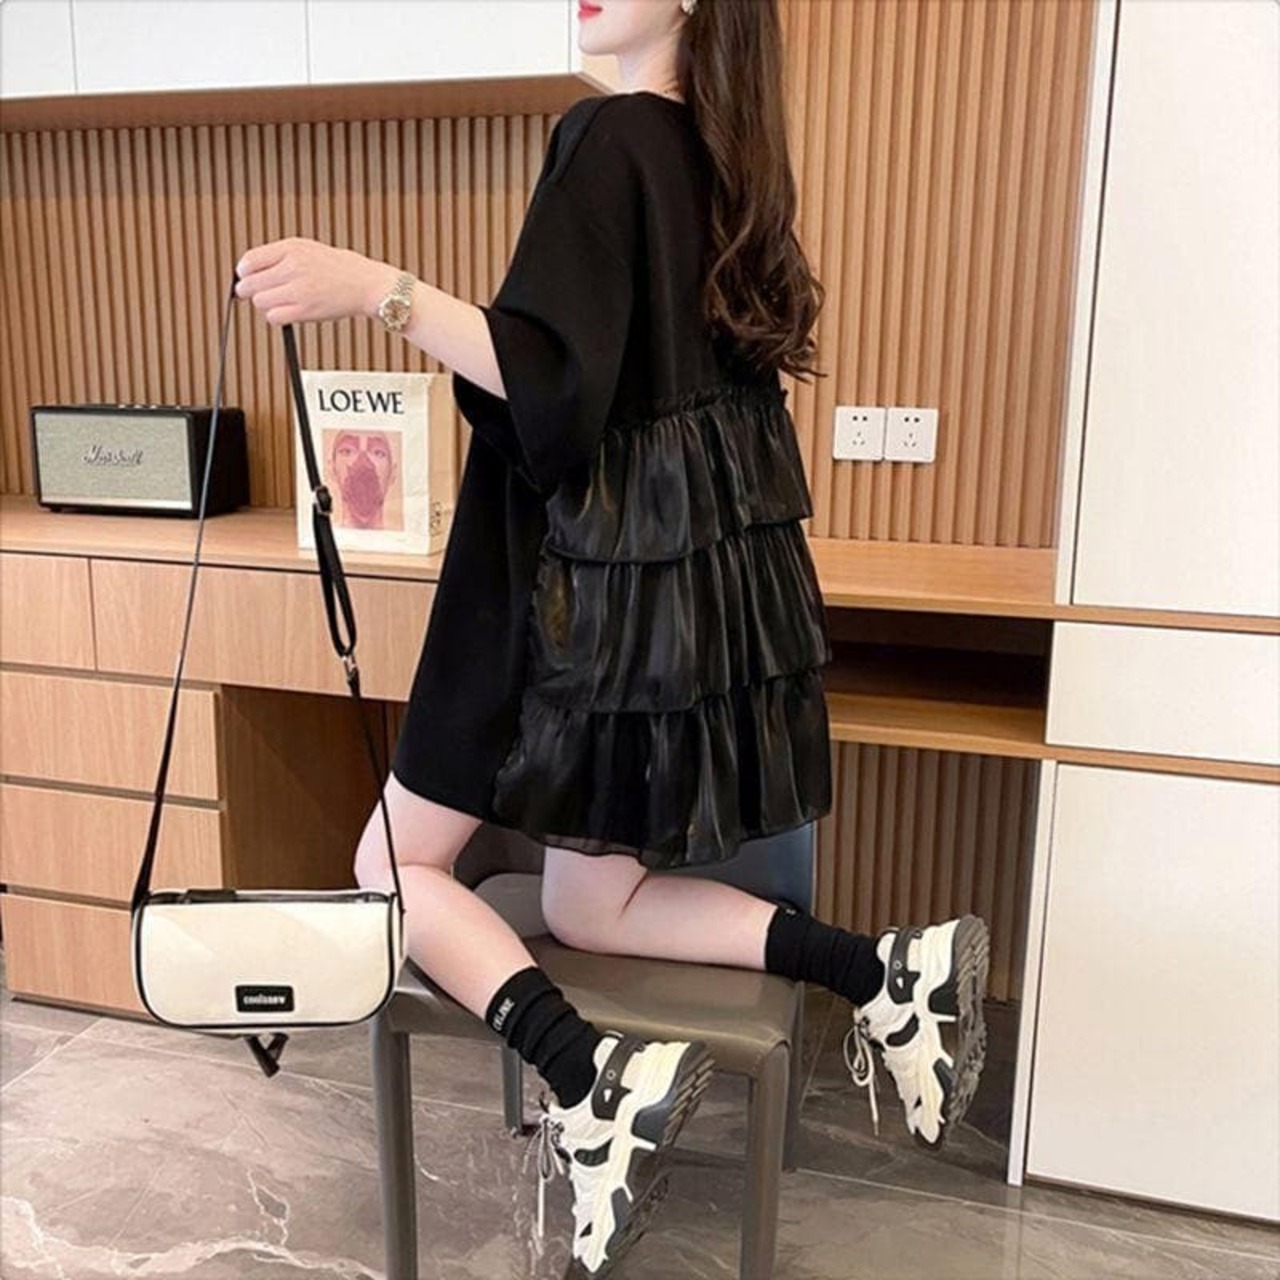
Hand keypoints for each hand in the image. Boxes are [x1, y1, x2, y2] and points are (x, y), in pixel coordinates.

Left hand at [235, 237, 398, 325]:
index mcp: (291, 248)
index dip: (244, 273)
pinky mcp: (305, 310)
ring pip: (260, 302)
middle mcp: (293, 267)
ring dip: (266, 305)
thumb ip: (279, 256)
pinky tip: (289, 312)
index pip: (249, 260)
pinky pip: (274, 317)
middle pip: (250, 284)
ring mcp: (299, 289)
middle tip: (259, 294)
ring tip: (282, 302)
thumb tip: (248, 271)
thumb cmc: (339, 268)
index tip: (247, 278)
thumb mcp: (307, 249)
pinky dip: (276, 317)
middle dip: (250, 291)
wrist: (366, 284)